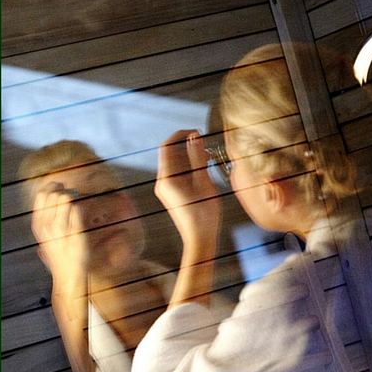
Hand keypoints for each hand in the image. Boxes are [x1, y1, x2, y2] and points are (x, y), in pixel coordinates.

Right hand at [30, 181, 88, 304]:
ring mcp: (60, 227)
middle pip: (54, 193)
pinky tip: (81, 213)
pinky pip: (77, 208)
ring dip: (74, 195)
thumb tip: (53, 193)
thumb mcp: (45, 235)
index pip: (41, 195)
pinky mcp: (75, 230)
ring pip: (66, 197)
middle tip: (71, 193)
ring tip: (76, 200)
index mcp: (38, 224)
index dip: (51, 187)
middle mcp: (46, 225)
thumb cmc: (58, 254)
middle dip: (64, 189)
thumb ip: (46, 217)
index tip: (59, 187)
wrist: (68, 274)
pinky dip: (80, 206)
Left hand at [154, 131, 220, 249]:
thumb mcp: (203, 182)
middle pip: (171, 155)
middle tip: (207, 147)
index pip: (167, 147)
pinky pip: (178, 174)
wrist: (200, 239)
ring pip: (176, 164)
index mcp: (166, 179)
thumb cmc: (203, 213)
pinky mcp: (172, 194)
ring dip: (190, 157)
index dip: (181, 135)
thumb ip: (197, 157)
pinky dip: (189, 168)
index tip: (197, 132)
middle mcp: (162, 183)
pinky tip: (204, 171)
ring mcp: (166, 189)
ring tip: (209, 159)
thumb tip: (194, 136)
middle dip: (188, 147)